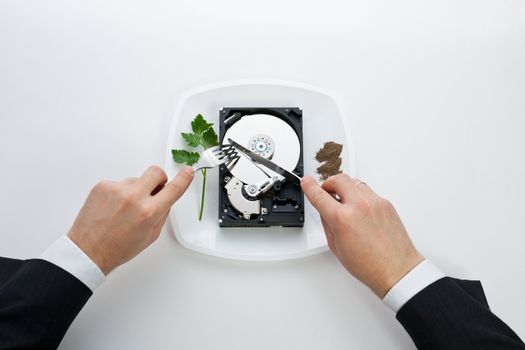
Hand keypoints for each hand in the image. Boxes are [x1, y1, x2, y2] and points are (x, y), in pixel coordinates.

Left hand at [68, 166, 193, 274]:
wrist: (88, 251)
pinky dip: (119, 193)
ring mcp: (117, 189)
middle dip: (159, 179)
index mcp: (149, 212)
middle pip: (156, 172)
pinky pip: (119, 184)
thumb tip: (165, 197)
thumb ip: (161, 214)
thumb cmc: (118, 248)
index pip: (173, 189)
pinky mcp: (103, 186)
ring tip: (123, 210)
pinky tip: (112, 208)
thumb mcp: (150, 236)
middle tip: (153, 191)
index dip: (184, 178)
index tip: (188, 171)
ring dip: (135, 191)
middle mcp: (134, 197)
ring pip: (135, 180)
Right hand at [301, 174, 423, 297]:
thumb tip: (325, 210)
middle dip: (328, 183)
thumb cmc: (369, 265)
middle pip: (338, 179)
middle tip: (326, 192)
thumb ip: (328, 224)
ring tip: (344, 201)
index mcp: (342, 219)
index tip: (306, 182)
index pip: (319, 195)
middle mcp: (359, 206)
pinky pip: (368, 191)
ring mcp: (375, 202)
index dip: (309, 186)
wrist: (396, 270)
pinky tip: (359, 209)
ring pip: (354, 182)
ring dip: (345, 187)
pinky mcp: (386, 204)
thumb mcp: (336, 247)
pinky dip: (360, 196)